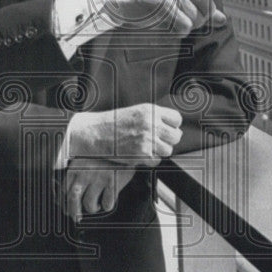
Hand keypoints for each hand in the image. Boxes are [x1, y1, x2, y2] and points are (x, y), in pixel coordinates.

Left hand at [63, 157, 135, 222]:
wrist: (123, 144)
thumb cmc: (103, 154)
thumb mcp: (85, 158)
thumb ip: (76, 172)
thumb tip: (70, 193)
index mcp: (75, 166)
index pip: (63, 190)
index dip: (65, 203)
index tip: (67, 209)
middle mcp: (84, 172)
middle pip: (73, 199)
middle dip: (74, 212)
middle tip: (78, 217)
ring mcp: (98, 177)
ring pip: (89, 204)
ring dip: (93, 208)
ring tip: (98, 204)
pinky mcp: (112, 181)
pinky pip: (107, 203)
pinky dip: (107, 205)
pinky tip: (109, 199)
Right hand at [68, 103, 183, 166]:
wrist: (95, 133)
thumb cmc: (114, 124)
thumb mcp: (136, 112)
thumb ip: (155, 118)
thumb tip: (175, 130)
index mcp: (150, 110)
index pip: (177, 119)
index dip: (173, 126)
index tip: (166, 130)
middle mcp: (151, 123)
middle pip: (175, 136)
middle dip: (168, 140)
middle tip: (157, 142)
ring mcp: (148, 139)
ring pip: (168, 150)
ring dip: (160, 152)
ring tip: (147, 148)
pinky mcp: (142, 154)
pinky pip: (157, 161)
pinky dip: (150, 160)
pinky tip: (139, 154)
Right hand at [108, 0, 249, 35]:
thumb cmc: (155, 1)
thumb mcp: (180, 2)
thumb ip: (203, 9)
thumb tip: (224, 20)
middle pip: (208, 11)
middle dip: (196, 21)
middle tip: (176, 14)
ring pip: (196, 21)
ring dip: (184, 26)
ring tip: (167, 16)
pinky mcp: (166, 3)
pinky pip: (184, 27)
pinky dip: (177, 31)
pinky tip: (165, 23)